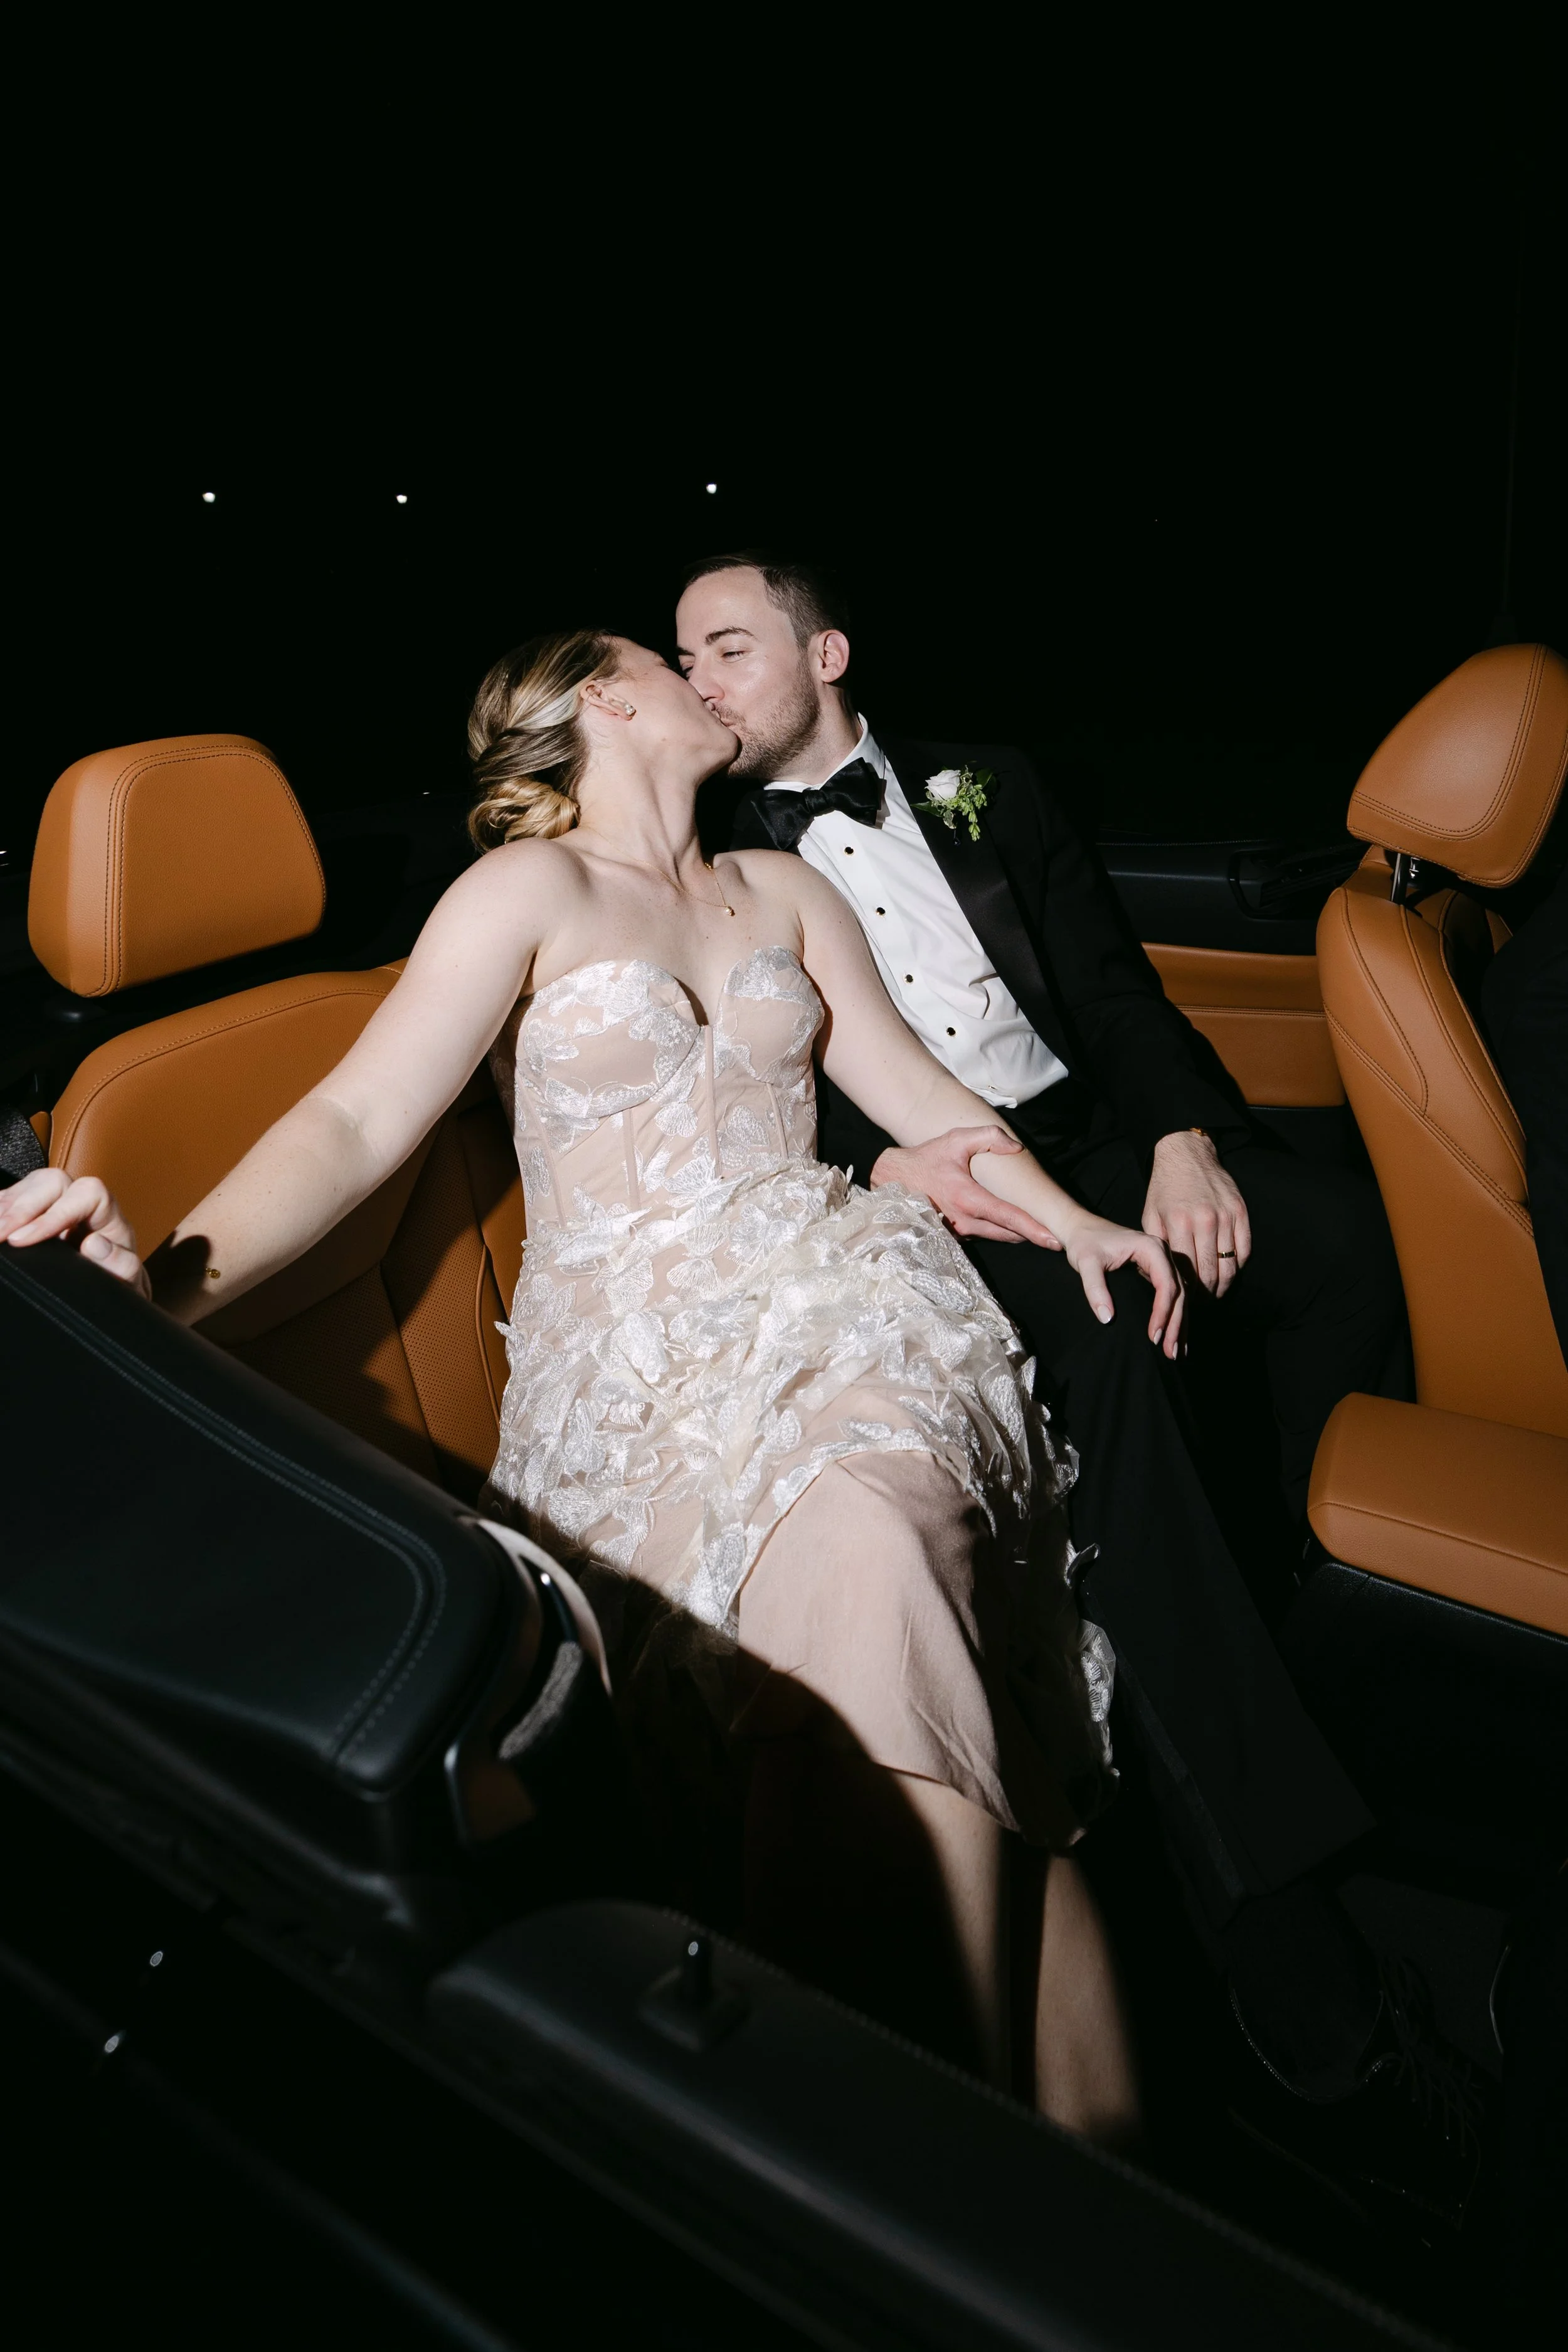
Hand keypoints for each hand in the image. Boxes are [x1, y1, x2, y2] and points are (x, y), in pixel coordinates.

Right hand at [0, 1167, 150, 1298]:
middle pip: (52, 1182)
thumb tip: (95, 1245)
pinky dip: (0, 1208)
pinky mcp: (37, 1210)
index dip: (53, 1213)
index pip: (87, 1194)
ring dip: (5, 1206)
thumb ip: (121, 1263)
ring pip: (30, 1185)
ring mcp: (57, 1202)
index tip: (24, 1239)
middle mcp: (83, 1200)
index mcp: (109, 1213)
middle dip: (21, 1207)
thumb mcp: (129, 1279)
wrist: (112, 1285)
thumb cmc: (121, 1280)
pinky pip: (14, 1197)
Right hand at [870, 1126, 1063, 1247]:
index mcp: (969, 1198)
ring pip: (997, 1237)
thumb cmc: (928, 1159)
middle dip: (1032, 1235)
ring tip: (1036, 1231)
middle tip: (1054, 1237)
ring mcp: (957, 1232)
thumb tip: (1016, 1148)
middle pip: (1008, 1234)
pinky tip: (1008, 1226)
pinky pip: (983, 1236)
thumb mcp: (956, 1140)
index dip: (1034, 1229)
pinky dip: (998, 1232)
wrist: (894, 1180)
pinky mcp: (952, 1237)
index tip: (1055, 1240)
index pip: (1009, 1218)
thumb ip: (989, 1136)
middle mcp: (965, 1221)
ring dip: (1015, 1234)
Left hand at [1064, 1215, 1185, 1357]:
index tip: (1154, 1336)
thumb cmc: (1084, 1243)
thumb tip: (1107, 1318)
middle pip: (1179, 1292)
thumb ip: (1095, 1288)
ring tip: (1176, 1352)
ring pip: (1180, 1295)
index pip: (1166, 1284)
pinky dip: (1175, 1315)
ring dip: (1180, 1324)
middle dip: (1176, 1324)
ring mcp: (1163, 1261)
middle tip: (1170, 1353)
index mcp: (1151, 1247)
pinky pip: (1173, 1294)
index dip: (1163, 1312)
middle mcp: (1163, 1253)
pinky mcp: (1157, 1270)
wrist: (1081, 1228)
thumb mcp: (1085, 1263)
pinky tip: (1175, 1336)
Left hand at [1142, 1130, 1250, 1296]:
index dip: (1187, 1293)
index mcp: (1178, 1224)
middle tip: (1202, 1304)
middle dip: (1206, 1295)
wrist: (1187, 1155)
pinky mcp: (1241, 1211)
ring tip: (1216, 1294)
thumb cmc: (1165, 1189)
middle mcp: (1204, 1221)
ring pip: (1230, 1266)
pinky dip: (1238, 1266)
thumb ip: (1156, 1247)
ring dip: (1224, 1286)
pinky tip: (1229, 1273)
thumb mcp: (1150, 1216)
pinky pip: (1245, 1250)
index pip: (1186, 1273)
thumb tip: (1159, 1279)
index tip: (1186, 1303)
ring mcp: (1226, 1216)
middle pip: (1210, 1274)